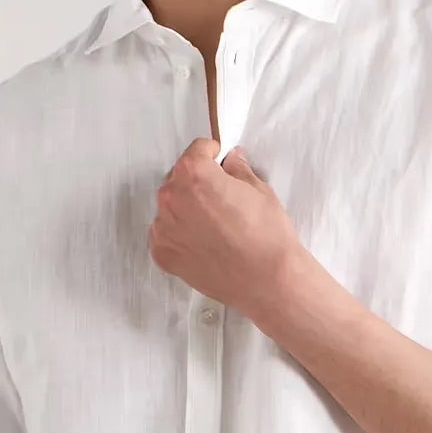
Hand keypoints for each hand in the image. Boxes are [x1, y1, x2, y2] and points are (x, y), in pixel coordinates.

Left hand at [148, 141, 302, 318]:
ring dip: (185, 207)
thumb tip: (231, 163)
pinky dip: (179, 232)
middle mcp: (172, 199)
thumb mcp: (258, 190)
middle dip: (196, 181)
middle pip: (178, 178)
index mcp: (193, 174)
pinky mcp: (164, 255)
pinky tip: (202, 239)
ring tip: (212, 221)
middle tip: (218, 194)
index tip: (216, 159)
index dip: (211, 154)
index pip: (195, 151)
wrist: (267, 281)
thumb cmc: (266, 239)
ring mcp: (164, 229)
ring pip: (170, 206)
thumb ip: (237, 170)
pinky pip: (165, 233)